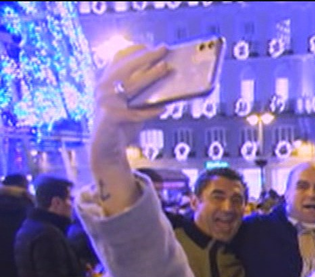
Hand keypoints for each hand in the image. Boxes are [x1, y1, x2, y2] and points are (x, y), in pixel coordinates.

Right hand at [91, 45, 172, 215]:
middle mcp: (103, 89)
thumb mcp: (133, 104)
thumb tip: (168, 80)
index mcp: (106, 82)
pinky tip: (164, 108)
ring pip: (131, 86)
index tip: (149, 44)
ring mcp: (105, 103)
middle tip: (163, 50)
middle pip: (126, 68)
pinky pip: (135, 113)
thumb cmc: (122, 125)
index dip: (133, 50)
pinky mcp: (112, 118)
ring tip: (166, 69)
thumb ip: (144, 93)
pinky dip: (151, 111)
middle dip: (146, 57)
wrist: (106, 149)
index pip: (117, 60)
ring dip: (150, 76)